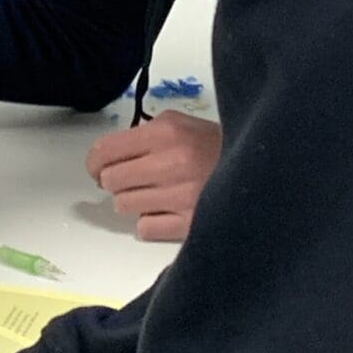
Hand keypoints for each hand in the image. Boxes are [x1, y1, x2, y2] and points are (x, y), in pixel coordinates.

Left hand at [85, 110, 221, 241]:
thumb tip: (109, 154)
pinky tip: (164, 210)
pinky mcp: (190, 225)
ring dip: (132, 200)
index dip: (94, 161)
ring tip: (152, 193)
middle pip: (111, 180)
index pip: (106, 150)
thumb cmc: (213, 144)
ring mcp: (180, 197)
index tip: (96, 167)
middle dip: (115, 180)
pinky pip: (145, 228)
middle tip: (129, 178)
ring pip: (124, 205)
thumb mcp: (180, 123)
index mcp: (165, 132)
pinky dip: (149, 221)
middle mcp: (170, 163)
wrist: (258, 168)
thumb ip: (144, 134)